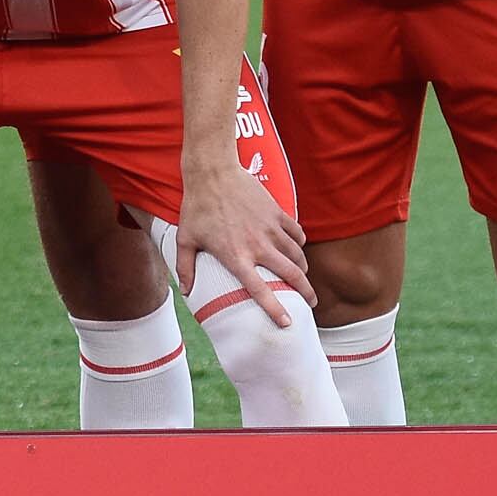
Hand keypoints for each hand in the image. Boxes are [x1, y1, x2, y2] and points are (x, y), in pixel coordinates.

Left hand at [171, 151, 312, 324]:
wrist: (213, 172)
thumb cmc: (197, 207)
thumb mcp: (185, 239)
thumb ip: (185, 268)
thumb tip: (187, 293)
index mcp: (236, 256)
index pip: (260, 290)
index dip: (275, 309)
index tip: (287, 323)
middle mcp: (258, 245)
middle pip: (292, 275)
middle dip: (306, 292)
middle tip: (310, 303)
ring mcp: (271, 228)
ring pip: (298, 255)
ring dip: (303, 269)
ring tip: (303, 277)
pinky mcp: (278, 213)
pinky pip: (297, 234)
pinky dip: (299, 244)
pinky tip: (296, 249)